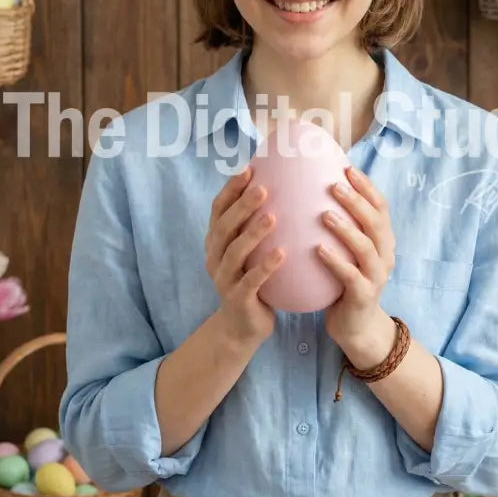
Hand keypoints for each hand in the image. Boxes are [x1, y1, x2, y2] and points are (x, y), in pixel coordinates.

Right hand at [205, 167, 284, 344]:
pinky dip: (265, 267)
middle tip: (262, 189)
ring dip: (253, 233)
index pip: (218, 209)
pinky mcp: (237, 299)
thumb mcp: (249, 252)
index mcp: (216, 242)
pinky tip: (282, 254)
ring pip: (235, 253)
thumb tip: (281, 187)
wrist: (241, 327)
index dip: (231, 189)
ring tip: (273, 217)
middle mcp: (214, 257)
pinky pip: (250, 281)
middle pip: (224, 227)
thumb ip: (255, 225)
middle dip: (242, 206)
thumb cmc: (252, 280)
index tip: (249, 169)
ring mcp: (223, 279)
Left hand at [317, 166, 395, 348]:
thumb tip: (315, 190)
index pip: (381, 207)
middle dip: (357, 201)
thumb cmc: (345, 281)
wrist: (356, 326)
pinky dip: (335, 261)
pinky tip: (318, 250)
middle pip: (376, 222)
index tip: (347, 168)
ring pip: (366, 247)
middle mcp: (385, 255)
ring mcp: (377, 276)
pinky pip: (351, 276)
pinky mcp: (364, 296)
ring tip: (324, 214)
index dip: (367, 187)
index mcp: (383, 240)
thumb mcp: (349, 251)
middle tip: (334, 186)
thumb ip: (341, 225)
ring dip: (346, 229)